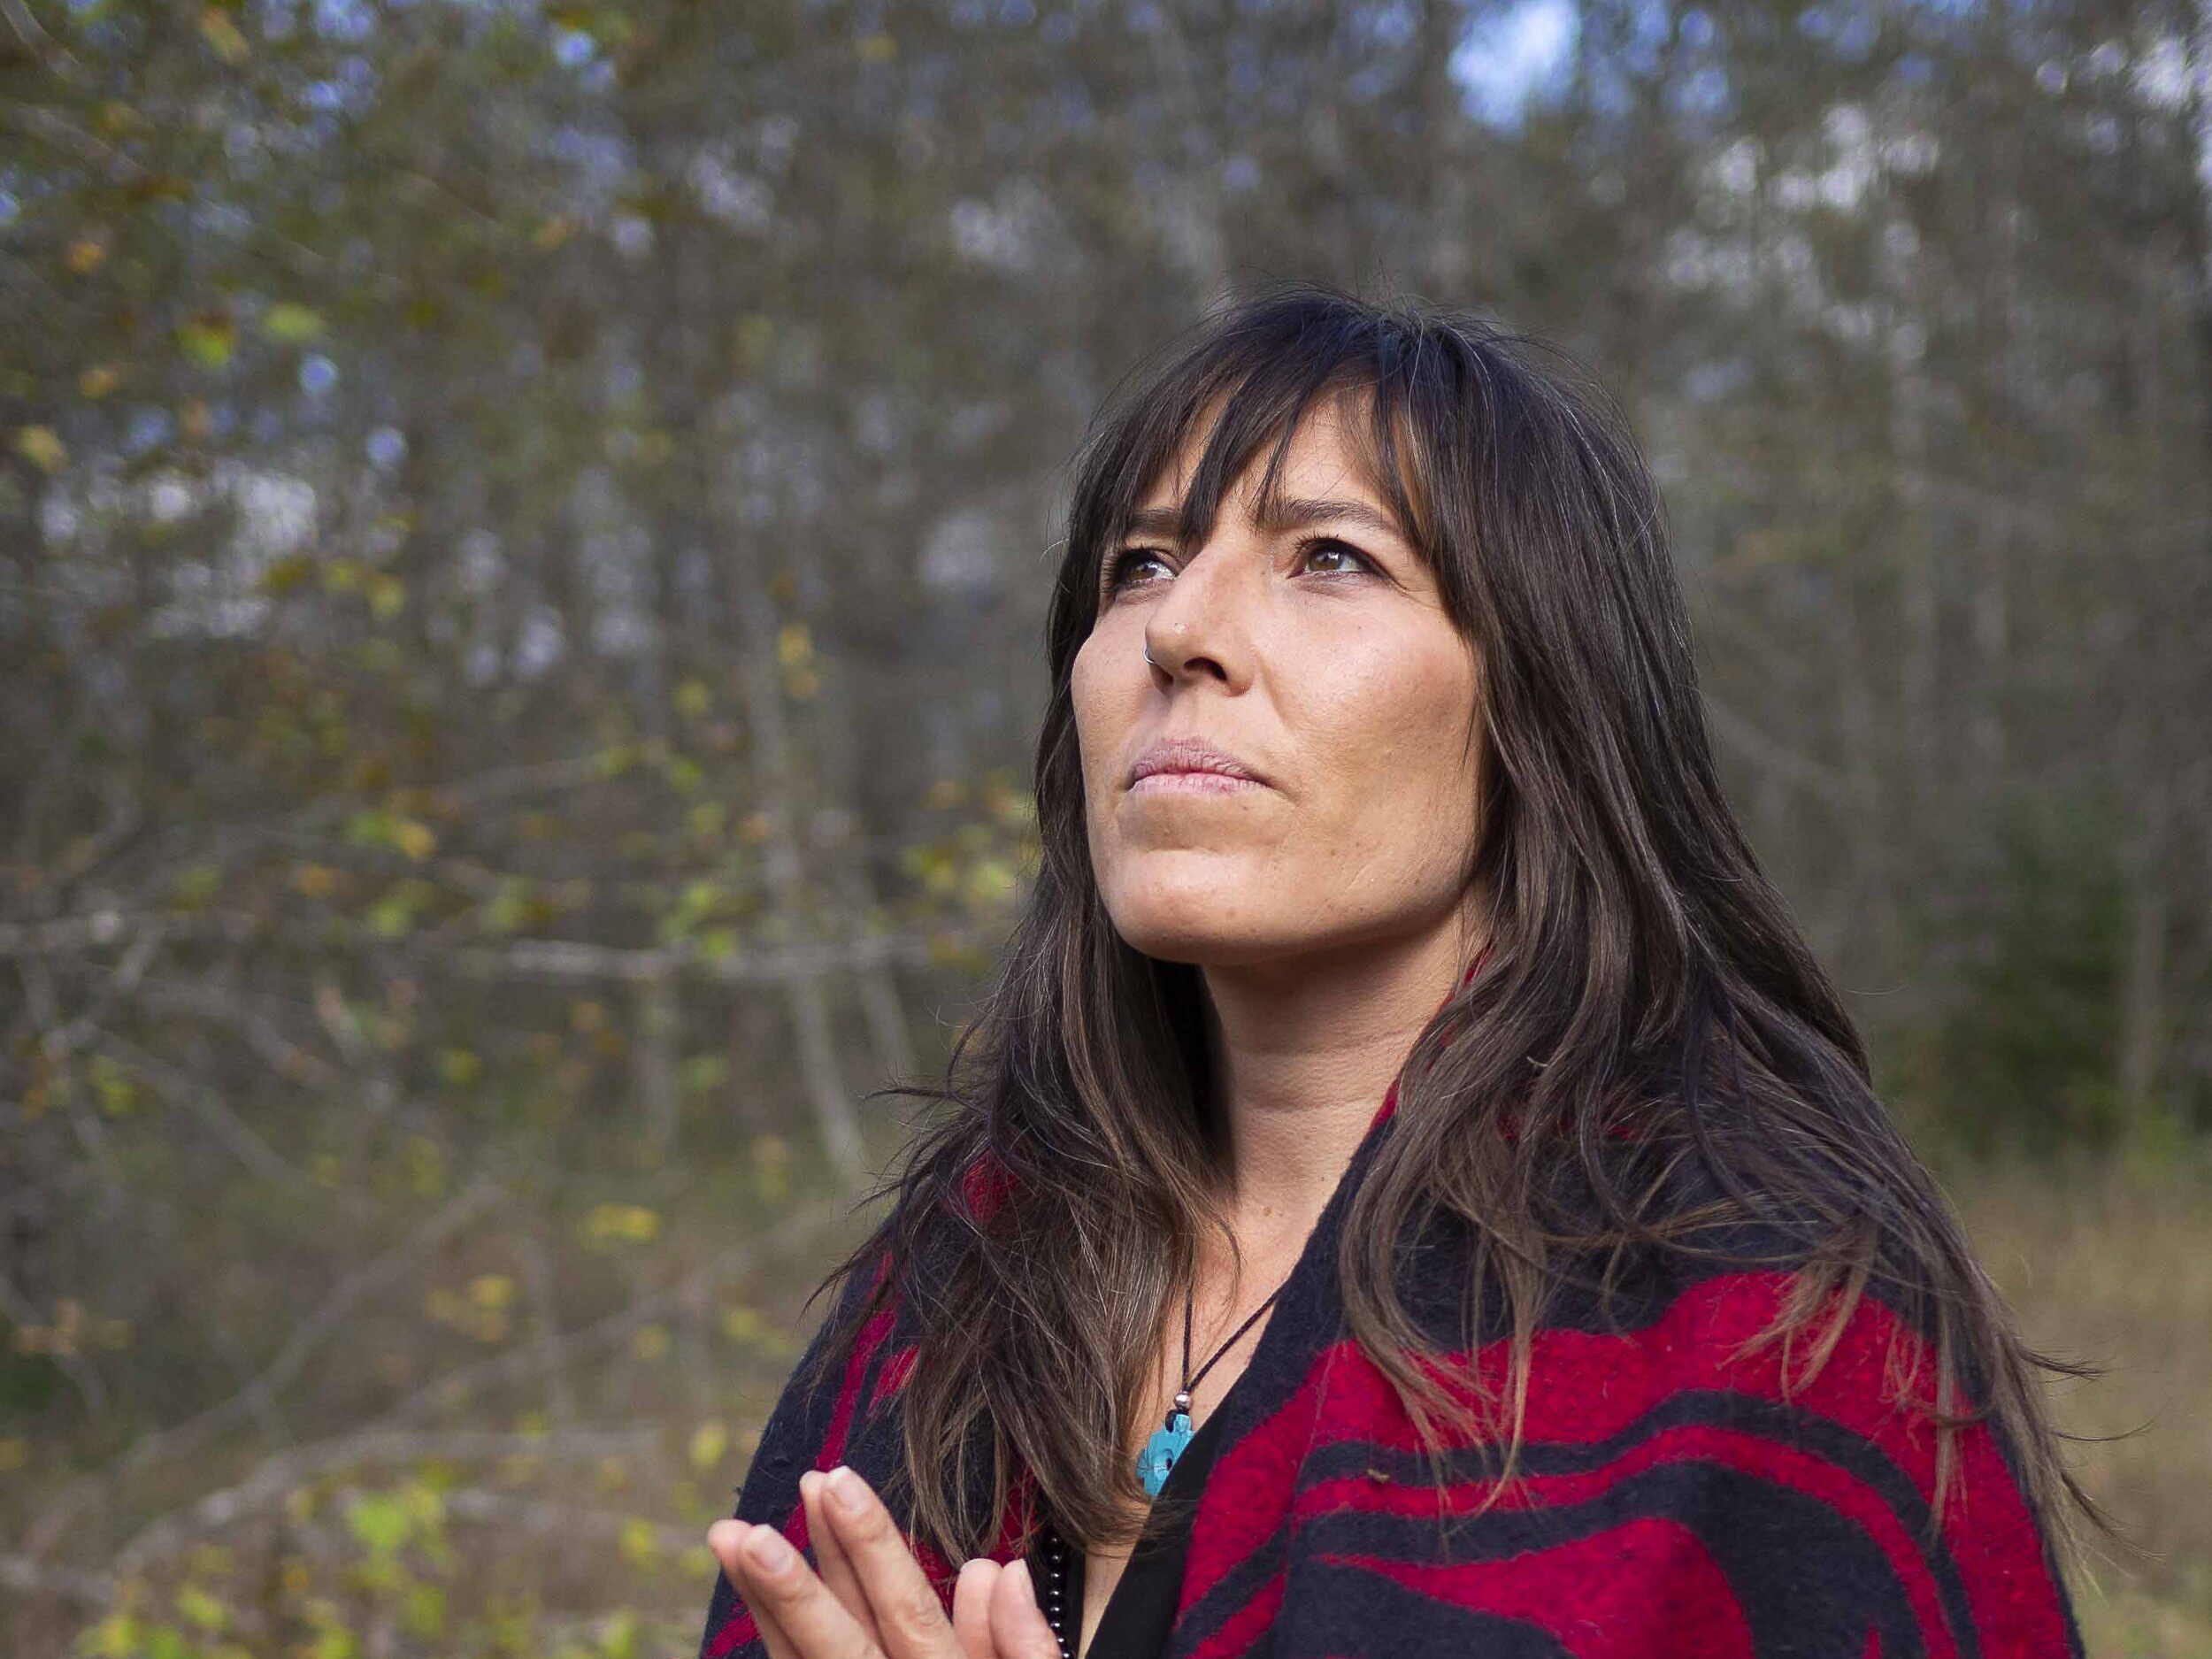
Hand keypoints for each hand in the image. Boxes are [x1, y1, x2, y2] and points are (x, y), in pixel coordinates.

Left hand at [707, 1463, 1064, 1658]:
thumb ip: (1025, 1647)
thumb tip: (998, 1571)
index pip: (905, 1610)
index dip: (869, 1547)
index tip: (837, 1485)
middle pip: (840, 1644)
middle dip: (794, 1587)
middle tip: (749, 1529)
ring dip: (766, 1606)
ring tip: (730, 1543)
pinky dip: (775, 1649)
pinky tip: (751, 1606)